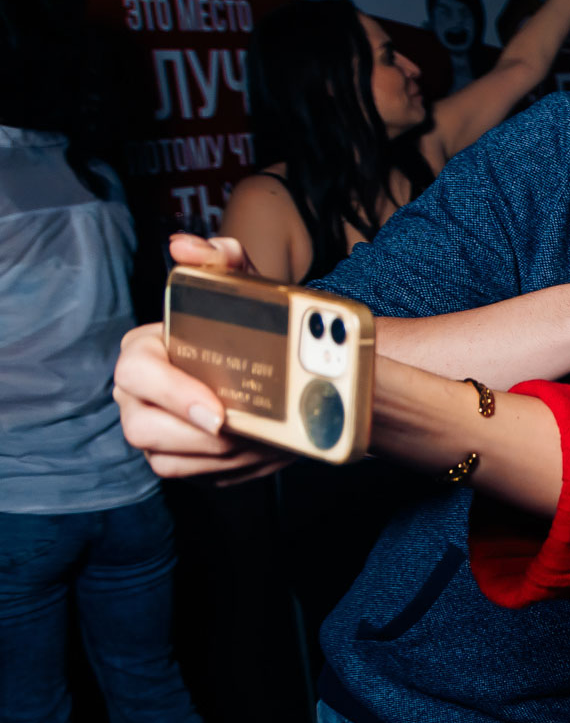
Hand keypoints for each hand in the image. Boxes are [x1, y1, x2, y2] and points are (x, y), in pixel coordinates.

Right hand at [112, 233, 290, 483]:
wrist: (280, 367)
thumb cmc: (248, 325)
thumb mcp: (242, 287)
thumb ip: (220, 258)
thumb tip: (186, 246)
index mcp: (142, 351)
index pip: (136, 374)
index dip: (172, 394)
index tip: (217, 412)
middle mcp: (136, 394)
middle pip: (143, 427)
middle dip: (197, 438)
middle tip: (246, 435)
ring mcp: (153, 429)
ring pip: (167, 458)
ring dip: (218, 458)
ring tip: (261, 443)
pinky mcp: (176, 458)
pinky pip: (191, 476)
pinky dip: (226, 471)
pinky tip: (259, 454)